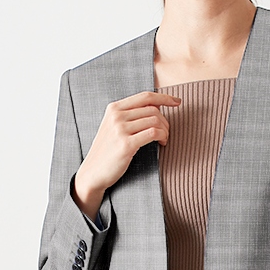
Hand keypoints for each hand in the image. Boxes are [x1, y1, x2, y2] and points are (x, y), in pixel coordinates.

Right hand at [72, 90, 182, 217]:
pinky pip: (153, 133)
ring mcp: (120, 129)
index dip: (164, 97)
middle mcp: (117, 116)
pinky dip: (162, 137)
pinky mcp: (126, 144)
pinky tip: (162, 143)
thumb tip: (156, 107)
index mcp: (114, 108)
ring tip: (164, 139)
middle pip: (153, 109)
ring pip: (155, 120)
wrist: (93, 172)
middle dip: (165, 121)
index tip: (177, 102)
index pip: (145, 96)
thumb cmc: (107, 152)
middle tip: (166, 133)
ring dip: (165, 130)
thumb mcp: (113, 127)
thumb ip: (129, 116)